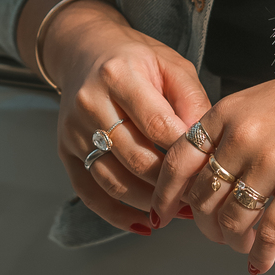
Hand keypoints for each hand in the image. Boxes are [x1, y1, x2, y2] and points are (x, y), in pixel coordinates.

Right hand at [43, 0, 210, 235]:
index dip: (186, 152)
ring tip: (178, 210)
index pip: (157, 125)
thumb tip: (206, 144)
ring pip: (113, 181)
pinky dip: (117, 215)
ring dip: (149, 203)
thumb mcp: (171, 64)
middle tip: (198, 195)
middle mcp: (90, 103)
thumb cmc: (135, 59)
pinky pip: (90, 194)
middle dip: (170, 183)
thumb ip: (191, 100)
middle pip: (135, 158)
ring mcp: (73, 130)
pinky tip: (143, 223)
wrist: (85, 51)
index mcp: (118, 75)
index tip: (209, 167)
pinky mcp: (65, 152)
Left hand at [149, 74, 274, 272]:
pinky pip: (271, 234)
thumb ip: (227, 133)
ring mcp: (272, 164)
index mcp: (227, 114)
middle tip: (213, 231)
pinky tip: (259, 263)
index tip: (161, 212)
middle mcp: (243, 138)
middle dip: (203, 222)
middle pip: (203, 196)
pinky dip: (262, 254)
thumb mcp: (256, 101)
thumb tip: (203, 175)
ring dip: (231, 240)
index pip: (179, 160)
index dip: (165, 193)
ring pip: (232, 220)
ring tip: (240, 244)